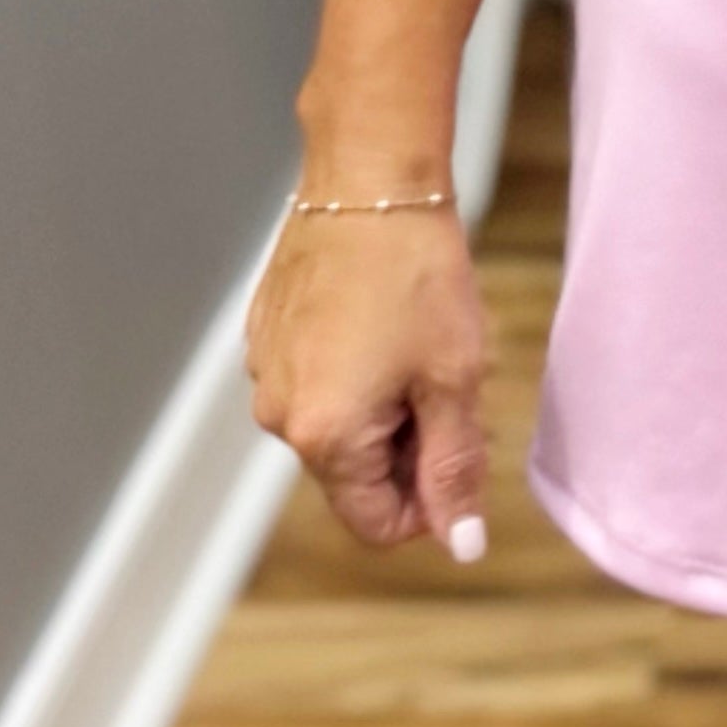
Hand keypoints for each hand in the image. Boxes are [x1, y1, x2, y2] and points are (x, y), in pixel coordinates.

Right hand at [245, 204, 492, 560]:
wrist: (369, 179)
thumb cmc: (417, 275)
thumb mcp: (454, 380)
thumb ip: (455, 471)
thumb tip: (462, 547)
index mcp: (323, 437)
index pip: (377, 524)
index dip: (431, 505)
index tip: (462, 450)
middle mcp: (279, 416)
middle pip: (354, 477)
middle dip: (409, 450)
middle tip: (449, 387)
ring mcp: (265, 372)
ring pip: (337, 429)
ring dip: (384, 411)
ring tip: (417, 348)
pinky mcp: (264, 335)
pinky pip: (315, 383)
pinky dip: (354, 373)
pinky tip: (383, 322)